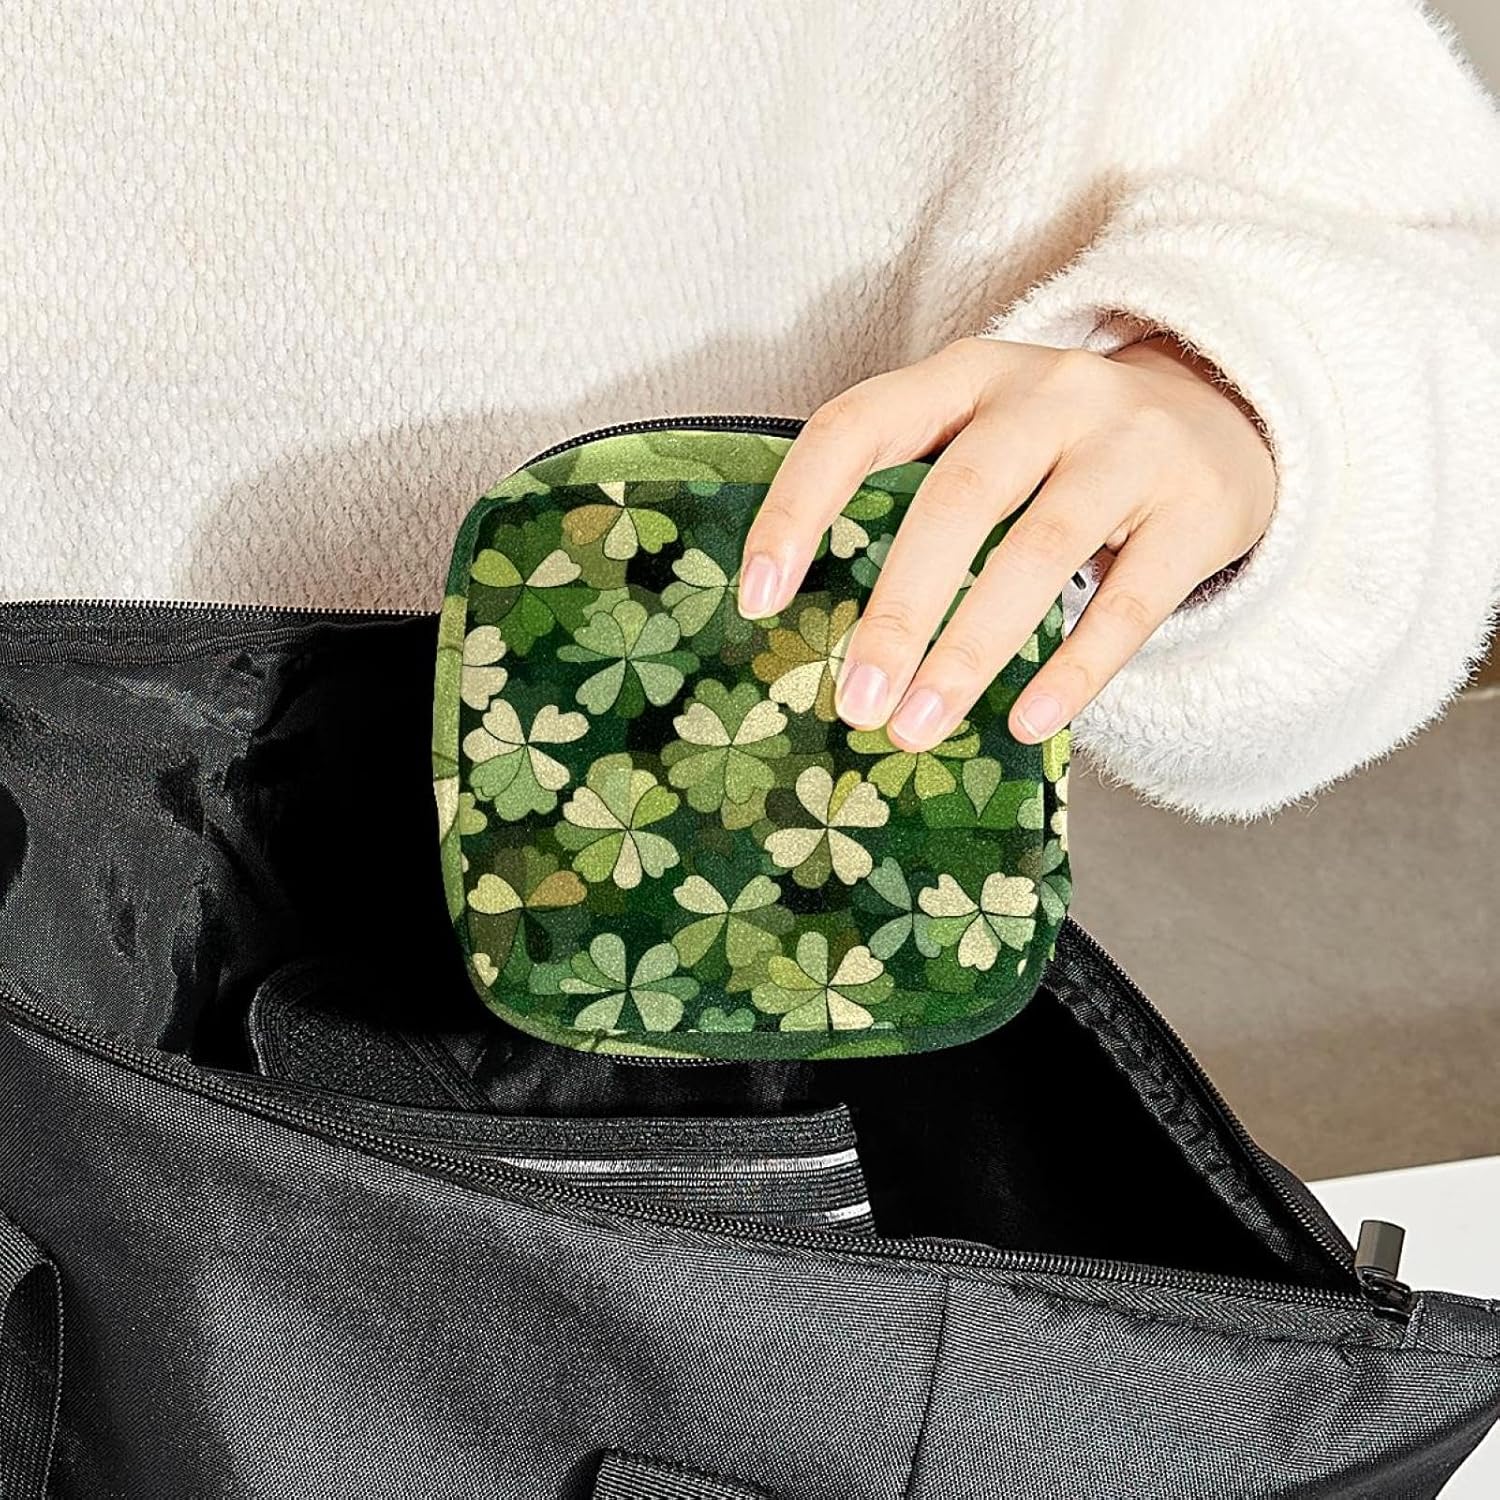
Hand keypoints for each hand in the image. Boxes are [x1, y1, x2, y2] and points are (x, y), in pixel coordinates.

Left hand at [737, 336, 1275, 747]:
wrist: (1228, 411)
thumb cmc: (1063, 448)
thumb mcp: (984, 435)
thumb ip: (914, 495)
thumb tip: (817, 626)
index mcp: (966, 374)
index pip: (859, 425)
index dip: (799, 508)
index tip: (756, 599)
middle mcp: (1046, 395)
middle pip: (957, 499)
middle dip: (898, 611)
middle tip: (854, 702)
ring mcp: (1129, 447)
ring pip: (1039, 551)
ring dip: (970, 649)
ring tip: (918, 727)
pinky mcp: (1196, 511)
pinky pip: (1131, 603)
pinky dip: (1076, 668)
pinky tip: (1029, 725)